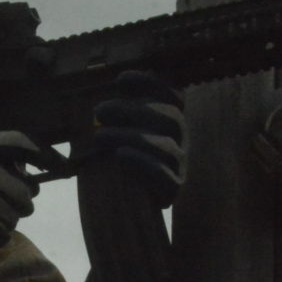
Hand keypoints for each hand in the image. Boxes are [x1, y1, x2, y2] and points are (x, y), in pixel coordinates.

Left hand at [90, 71, 185, 207]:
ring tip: (100, 136)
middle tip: (100, 111)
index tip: (122, 80)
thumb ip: (121, 111)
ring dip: (131, 136)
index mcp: (172, 118)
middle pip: (170, 117)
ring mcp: (180, 164)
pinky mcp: (173, 188)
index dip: (151, 84)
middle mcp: (181, 139)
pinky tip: (120, 155)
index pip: (172, 95)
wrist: (132, 202)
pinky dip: (141, 162)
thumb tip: (110, 90)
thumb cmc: (124, 158)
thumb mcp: (123, 130)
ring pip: (166, 146)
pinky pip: (164, 175)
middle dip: (133, 110)